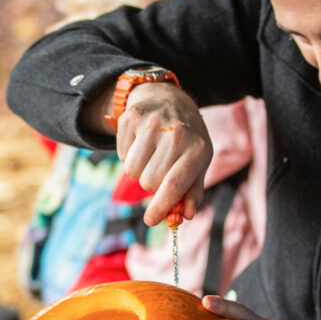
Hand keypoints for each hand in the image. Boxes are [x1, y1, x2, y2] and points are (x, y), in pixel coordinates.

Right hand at [115, 82, 212, 225]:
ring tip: (151, 154)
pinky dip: (129, 155)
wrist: (168, 98)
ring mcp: (152, 124)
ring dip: (139, 170)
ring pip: (132, 170)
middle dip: (152, 184)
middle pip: (150, 182)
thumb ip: (192, 192)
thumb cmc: (187, 139)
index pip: (174, 184)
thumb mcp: (198, 162)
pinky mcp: (131, 118)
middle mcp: (176, 134)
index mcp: (198, 149)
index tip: (150, 221)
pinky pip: (122, 155)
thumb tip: (184, 216)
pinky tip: (141, 142)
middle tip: (159, 169)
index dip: (161, 206)